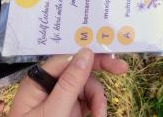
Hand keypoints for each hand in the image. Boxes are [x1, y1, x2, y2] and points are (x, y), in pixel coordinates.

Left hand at [8, 49, 127, 116]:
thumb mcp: (55, 111)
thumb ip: (70, 82)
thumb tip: (86, 52)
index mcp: (39, 81)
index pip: (69, 59)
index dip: (92, 56)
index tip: (114, 59)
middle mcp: (49, 86)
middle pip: (80, 72)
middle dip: (99, 75)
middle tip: (123, 69)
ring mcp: (58, 100)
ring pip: (86, 88)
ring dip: (97, 100)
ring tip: (100, 115)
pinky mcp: (67, 112)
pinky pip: (85, 102)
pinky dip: (94, 109)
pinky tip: (97, 116)